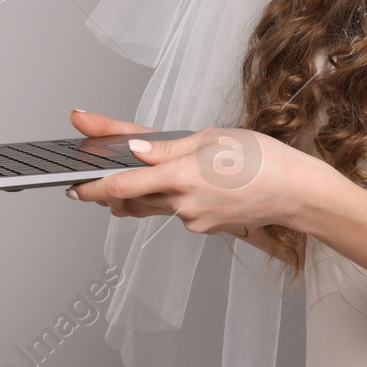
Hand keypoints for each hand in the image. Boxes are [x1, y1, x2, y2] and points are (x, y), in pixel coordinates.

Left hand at [65, 111, 322, 236]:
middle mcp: (182, 203)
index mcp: (181, 174)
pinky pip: (178, 211)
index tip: (69, 183)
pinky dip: (177, 197)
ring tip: (165, 170)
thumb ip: (167, 147)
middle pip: (131, 198)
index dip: (90, 185)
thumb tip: (134, 150)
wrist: (297, 193)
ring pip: (154, 205)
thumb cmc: (263, 158)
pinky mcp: (204, 228)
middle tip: (97, 174)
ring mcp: (193, 220)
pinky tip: (199, 182)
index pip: (121, 184)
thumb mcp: (213, 137)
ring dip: (147, 190)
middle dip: (112, 188)